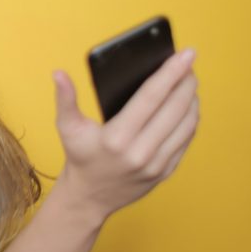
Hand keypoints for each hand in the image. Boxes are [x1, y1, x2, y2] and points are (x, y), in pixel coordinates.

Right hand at [51, 48, 199, 220]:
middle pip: (174, 108)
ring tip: (189, 82)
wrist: (89, 197)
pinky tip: (188, 106)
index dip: (170, 73)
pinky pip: (186, 140)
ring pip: (185, 124)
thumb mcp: (67, 127)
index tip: (185, 54)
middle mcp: (139, 152)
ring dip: (192, 99)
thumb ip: (65, 99)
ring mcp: (156, 164)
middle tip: (189, 64)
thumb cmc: (80, 156)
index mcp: (116, 138)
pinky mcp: (165, 172)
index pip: (151, 98)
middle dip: (185, 82)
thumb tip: (58, 73)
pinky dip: (191, 119)